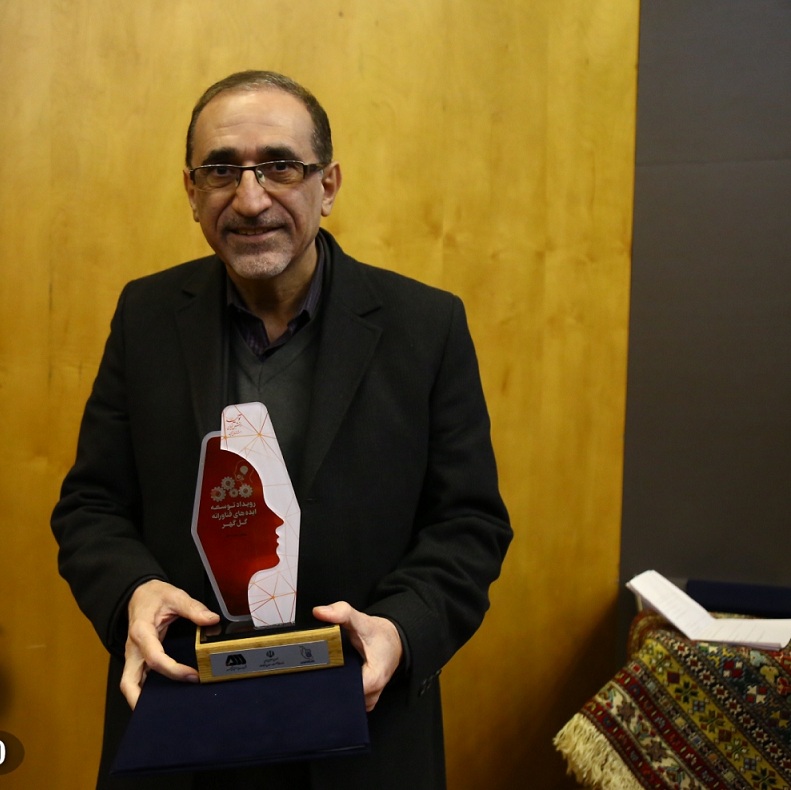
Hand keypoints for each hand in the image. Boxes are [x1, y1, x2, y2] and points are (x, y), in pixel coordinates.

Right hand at [120, 579, 219, 708]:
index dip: (174, 670)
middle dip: (142, 701)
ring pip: (129, 685)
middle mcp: (133, 648)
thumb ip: (193, 608)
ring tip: (164, 711)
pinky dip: (145, 692)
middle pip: (128, 682)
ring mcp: (133, 655)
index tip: (193, 675)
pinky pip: (137, 679)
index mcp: (141, 632)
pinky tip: (162, 697)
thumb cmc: (154, 595)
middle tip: (166, 711)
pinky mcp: (137, 659)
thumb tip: (211, 620)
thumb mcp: (175, 595)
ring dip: (141, 700)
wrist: (139, 593)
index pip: (155, 659)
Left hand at [313, 601, 402, 711]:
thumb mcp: (362, 620)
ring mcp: (367, 700)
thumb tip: (319, 612)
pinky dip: (337, 690)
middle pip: (341, 699)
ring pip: (342, 702)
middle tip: (316, 667)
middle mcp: (371, 695)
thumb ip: (341, 613)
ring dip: (332, 688)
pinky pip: (346, 701)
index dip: (327, 680)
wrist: (392, 642)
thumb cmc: (379, 635)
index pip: (344, 690)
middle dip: (326, 684)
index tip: (316, 667)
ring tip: (324, 671)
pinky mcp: (362, 701)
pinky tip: (332, 677)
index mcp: (373, 679)